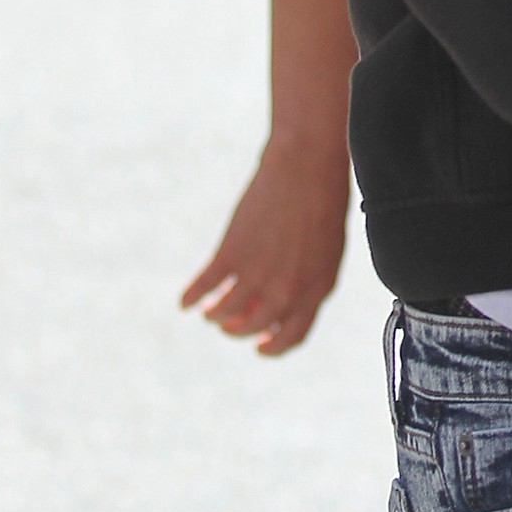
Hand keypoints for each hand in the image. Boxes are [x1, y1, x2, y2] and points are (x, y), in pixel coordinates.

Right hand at [181, 139, 348, 355]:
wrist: (307, 165)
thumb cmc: (322, 201)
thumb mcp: (327, 250)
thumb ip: (308, 281)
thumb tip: (282, 304)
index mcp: (317, 289)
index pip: (291, 337)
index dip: (272, 347)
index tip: (257, 345)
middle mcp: (287, 290)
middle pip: (253, 327)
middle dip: (237, 329)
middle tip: (226, 324)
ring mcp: (258, 273)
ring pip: (225, 312)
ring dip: (214, 315)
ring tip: (209, 310)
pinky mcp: (232, 253)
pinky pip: (205, 286)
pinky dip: (191, 296)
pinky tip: (185, 301)